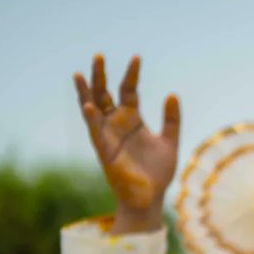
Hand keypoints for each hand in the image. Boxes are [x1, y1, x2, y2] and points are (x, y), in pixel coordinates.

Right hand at [73, 54, 180, 232]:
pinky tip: (88, 104)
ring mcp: (108, 134)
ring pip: (92, 107)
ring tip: (81, 73)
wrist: (150, 197)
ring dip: (86, 91)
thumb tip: (172, 94)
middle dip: (101, 75)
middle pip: (104, 93)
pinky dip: (91, 117)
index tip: (136, 57)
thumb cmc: (158, 172)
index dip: (132, 74)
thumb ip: (172, 120)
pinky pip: (94, 130)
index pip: (128, 90)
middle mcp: (117, 123)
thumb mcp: (170, 142)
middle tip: (99, 55)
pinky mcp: (103, 149)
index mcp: (133, 118)